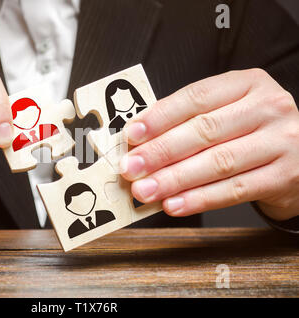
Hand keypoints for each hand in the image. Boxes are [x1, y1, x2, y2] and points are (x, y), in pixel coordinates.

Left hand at [120, 69, 298, 220]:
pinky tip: (174, 204)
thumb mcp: (227, 111)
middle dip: (160, 152)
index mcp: (248, 83)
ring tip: (145, 190)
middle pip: (204, 130)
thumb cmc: (250, 130)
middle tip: (131, 168)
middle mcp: (268, 107)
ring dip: (174, 179)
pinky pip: (234, 190)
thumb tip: (139, 141)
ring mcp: (281, 142)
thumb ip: (189, 119)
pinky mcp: (284, 176)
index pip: (196, 97)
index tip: (131, 135)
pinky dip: (200, 199)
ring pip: (218, 162)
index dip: (160, 117)